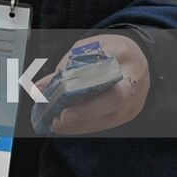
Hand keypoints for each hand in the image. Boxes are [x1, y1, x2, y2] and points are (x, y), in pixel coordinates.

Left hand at [36, 33, 150, 133]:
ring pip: (110, 117)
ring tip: (57, 125)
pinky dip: (86, 126)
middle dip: (86, 111)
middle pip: (115, 100)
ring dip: (82, 124)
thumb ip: (64, 67)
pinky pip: (108, 123)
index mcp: (122, 56)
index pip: (108, 70)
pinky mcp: (130, 113)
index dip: (89, 83)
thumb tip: (39, 89)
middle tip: (61, 117)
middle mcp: (133, 81)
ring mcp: (134, 100)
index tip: (66, 93)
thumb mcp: (86, 49)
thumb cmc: (107, 50)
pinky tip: (68, 127)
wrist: (138, 57)